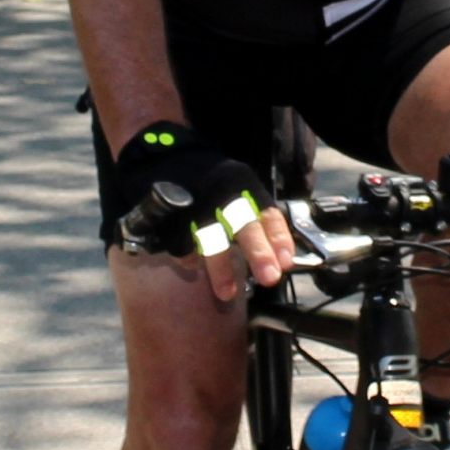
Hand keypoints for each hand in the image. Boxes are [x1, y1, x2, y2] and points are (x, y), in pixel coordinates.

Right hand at [118, 121, 290, 301]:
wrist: (163, 156)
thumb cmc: (210, 179)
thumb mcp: (240, 187)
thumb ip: (258, 217)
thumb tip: (280, 256)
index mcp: (241, 183)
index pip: (265, 211)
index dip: (278, 237)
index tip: (286, 262)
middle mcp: (220, 193)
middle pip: (242, 223)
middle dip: (258, 252)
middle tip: (270, 277)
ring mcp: (194, 205)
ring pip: (210, 240)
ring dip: (221, 270)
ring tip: (228, 293)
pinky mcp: (170, 217)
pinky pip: (182, 245)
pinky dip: (190, 260)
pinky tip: (195, 267)